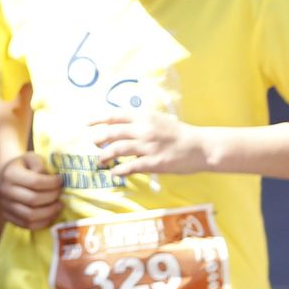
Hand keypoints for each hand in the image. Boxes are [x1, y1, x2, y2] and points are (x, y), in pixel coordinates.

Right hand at [0, 152, 63, 229]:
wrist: (5, 176)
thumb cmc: (23, 166)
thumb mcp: (31, 158)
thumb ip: (40, 165)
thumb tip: (51, 179)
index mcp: (10, 174)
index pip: (35, 182)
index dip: (51, 183)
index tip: (60, 180)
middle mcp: (5, 191)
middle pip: (33, 200)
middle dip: (52, 197)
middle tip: (61, 194)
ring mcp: (5, 206)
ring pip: (30, 215)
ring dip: (49, 212)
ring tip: (58, 205)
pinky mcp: (8, 217)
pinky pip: (27, 225)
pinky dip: (42, 222)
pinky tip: (51, 215)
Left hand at [90, 111, 206, 176]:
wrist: (201, 147)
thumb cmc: (179, 134)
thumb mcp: (159, 120)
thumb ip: (141, 122)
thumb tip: (121, 125)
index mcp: (145, 117)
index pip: (115, 116)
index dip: (98, 119)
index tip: (87, 124)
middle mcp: (144, 130)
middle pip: (112, 133)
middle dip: (98, 139)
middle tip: (94, 144)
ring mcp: (148, 146)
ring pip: (117, 150)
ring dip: (104, 156)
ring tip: (100, 161)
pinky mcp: (153, 162)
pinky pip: (130, 167)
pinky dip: (119, 170)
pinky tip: (114, 172)